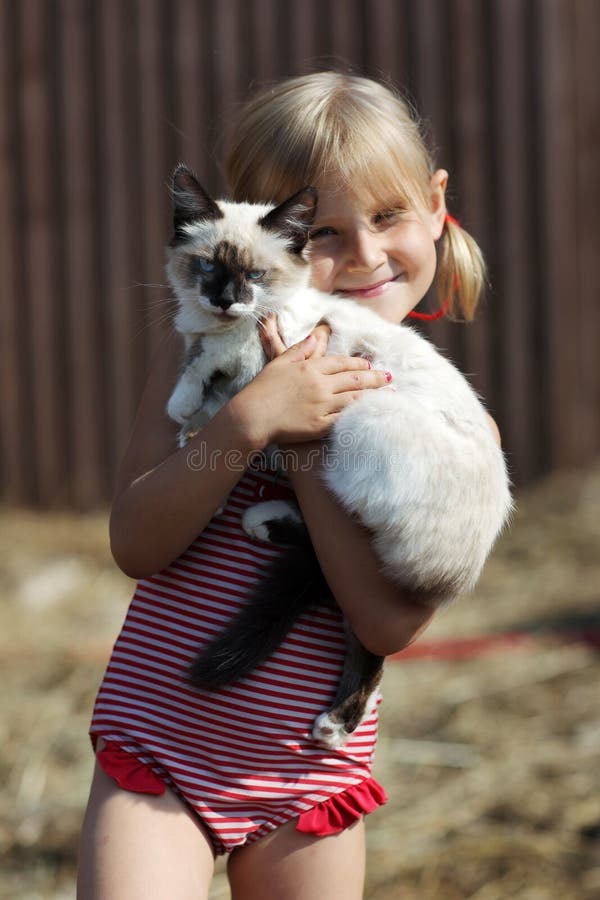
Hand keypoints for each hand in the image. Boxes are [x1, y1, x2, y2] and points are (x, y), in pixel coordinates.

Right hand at [229, 315, 390, 447]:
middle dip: (374, 377)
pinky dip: (359, 414)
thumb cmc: (262, 389)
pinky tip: (371, 412)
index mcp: (311, 368)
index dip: (358, 362)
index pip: (341, 362)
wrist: (252, 417)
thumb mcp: (280, 363)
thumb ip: (300, 349)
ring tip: (389, 394)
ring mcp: (322, 406)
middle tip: (389, 377)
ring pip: (355, 398)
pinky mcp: (320, 425)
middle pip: (354, 378)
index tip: (369, 364)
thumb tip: (316, 336)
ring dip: (374, 395)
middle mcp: (320, 385)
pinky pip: (345, 418)